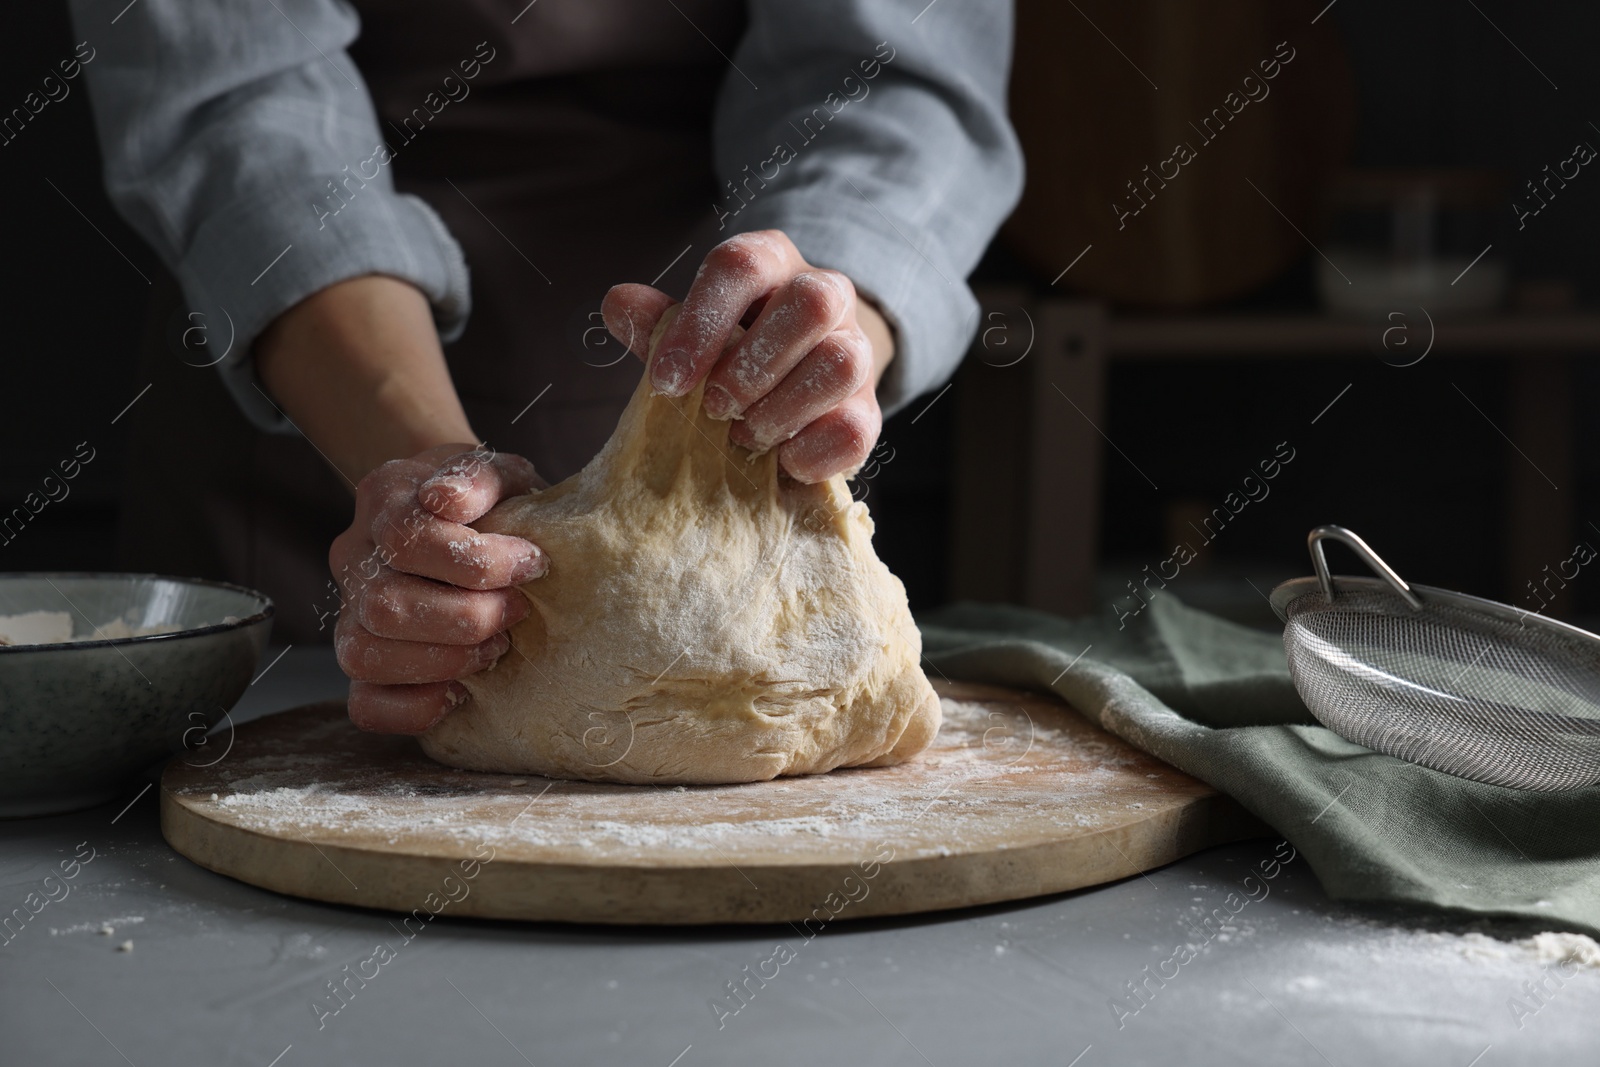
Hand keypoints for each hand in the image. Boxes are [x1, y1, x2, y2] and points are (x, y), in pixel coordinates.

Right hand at [331, 444, 545, 732]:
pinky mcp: (364, 658)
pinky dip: (414, 707)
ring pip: (363, 655)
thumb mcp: (498, 471)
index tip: (533, 563)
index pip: (406, 536)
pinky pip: (364, 703)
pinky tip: (462, 692)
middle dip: (465, 618)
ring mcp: (349, 611)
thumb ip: (478, 477)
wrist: (460, 510)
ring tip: (496, 648)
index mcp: (384, 499)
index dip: (478, 561)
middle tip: (518, 611)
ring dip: (443, 661)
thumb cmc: (489, 498)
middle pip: (383, 604)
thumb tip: (446, 501)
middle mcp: (354, 556)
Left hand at [600, 230, 894, 482]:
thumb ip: (657, 323)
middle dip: (752, 365)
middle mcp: (824, 295)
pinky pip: (857, 428)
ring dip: (781, 409)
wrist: (790, 386)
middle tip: (712, 408)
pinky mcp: (870, 410)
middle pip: (810, 304)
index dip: (700, 324)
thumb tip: (620, 304)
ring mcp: (856, 351)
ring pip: (841, 364)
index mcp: (771, 263)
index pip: (741, 266)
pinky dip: (812, 452)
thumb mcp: (689, 332)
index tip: (665, 381)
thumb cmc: (726, 354)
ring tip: (742, 437)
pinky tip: (780, 462)